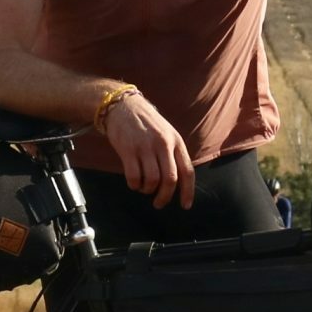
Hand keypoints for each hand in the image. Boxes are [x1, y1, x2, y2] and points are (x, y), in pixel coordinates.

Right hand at [103, 91, 196, 207]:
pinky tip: (134, 183)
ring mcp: (145, 147)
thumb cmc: (147, 124)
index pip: (187, 171)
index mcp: (176, 141)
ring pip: (152, 180)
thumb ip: (173, 154)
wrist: (124, 106)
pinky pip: (134, 177)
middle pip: (170, 179)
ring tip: (144, 188)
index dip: (188, 192)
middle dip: (165, 197)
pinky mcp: (128, 150)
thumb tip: (178, 182)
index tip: (185, 205)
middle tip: (159, 203)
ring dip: (148, 190)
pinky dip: (134, 185)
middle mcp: (163, 144)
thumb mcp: (167, 134)